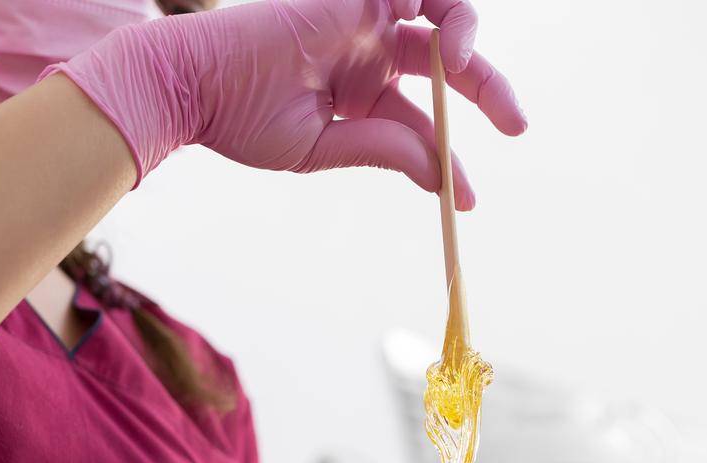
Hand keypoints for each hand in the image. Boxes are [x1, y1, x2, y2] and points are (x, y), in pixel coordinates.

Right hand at [47, 0, 524, 200]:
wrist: (190, 84)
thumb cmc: (241, 119)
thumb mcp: (324, 147)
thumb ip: (386, 149)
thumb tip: (444, 176)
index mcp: (359, 90)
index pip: (425, 117)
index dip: (453, 156)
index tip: (470, 200)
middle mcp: (368, 49)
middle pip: (447, 63)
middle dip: (489, 90)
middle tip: (517, 126)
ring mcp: (365, 15)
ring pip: (443, 16)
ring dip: (470, 44)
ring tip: (469, 73)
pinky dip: (443, 10)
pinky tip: (448, 42)